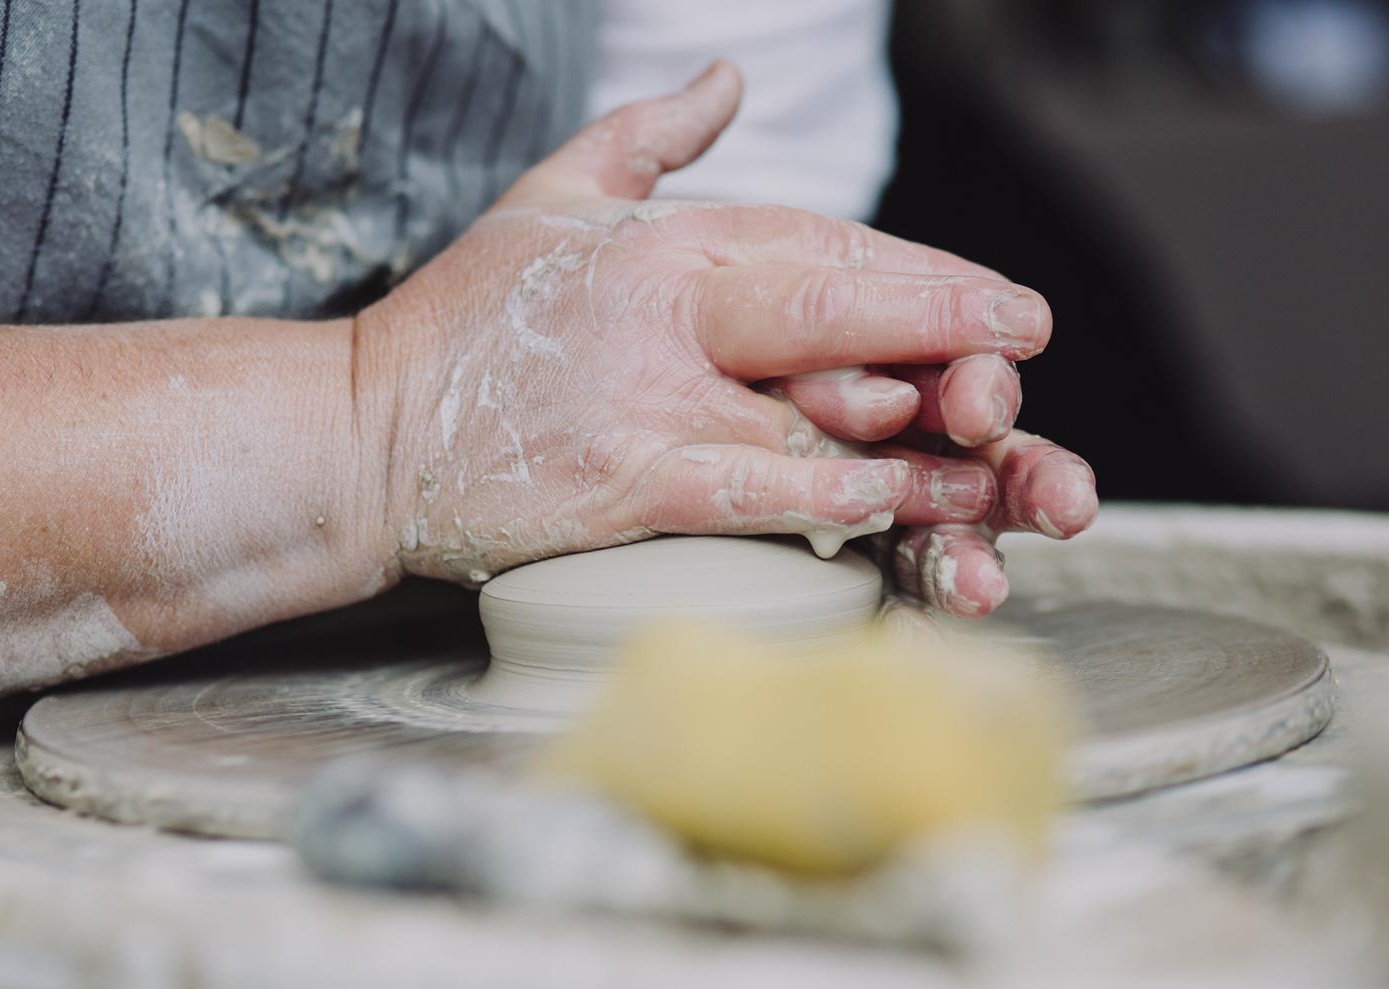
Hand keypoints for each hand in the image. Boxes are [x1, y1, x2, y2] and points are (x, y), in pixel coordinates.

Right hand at [351, 62, 1093, 613]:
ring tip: (1001, 461)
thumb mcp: (553, 198)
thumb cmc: (463, 320)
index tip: (999, 300)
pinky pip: (752, 492)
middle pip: (836, 311)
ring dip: (918, 441)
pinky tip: (894, 508)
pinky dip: (828, 499)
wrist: (364, 433)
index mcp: (662, 241)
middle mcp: (668, 313)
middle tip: (1024, 341)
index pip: (822, 244)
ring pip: (815, 414)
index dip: (922, 272)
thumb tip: (728, 79)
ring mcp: (649, 403)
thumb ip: (653, 139)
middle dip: (944, 322)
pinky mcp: (626, 488)